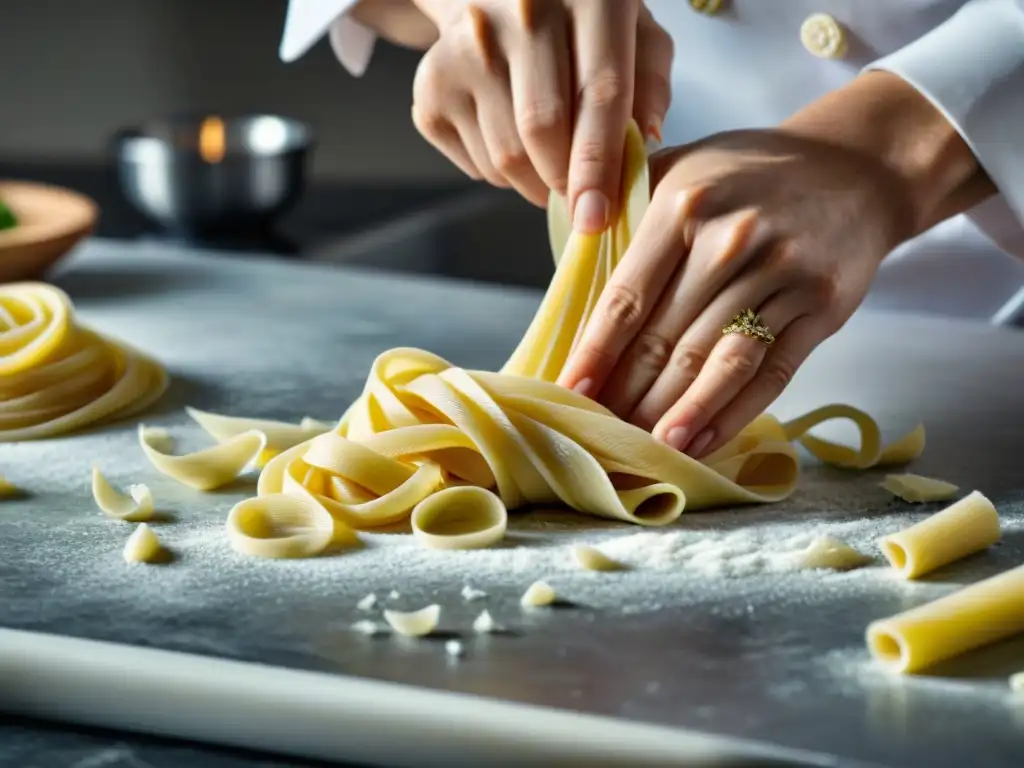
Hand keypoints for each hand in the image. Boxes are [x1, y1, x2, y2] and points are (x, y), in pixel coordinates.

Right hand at [409, 0, 672, 230]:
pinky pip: (475, 165)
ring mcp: (467, 48)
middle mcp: (520, 12)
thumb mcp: (634, 33)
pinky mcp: (432, 86)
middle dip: (565, 182)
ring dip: (534, 183)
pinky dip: (501, 174)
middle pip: (542, 132)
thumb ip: (649, 82)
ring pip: (505, 158)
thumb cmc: (576, 25)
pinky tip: (510, 138)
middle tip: (578, 196)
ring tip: (548, 161)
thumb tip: (643, 144)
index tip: (598, 215)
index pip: (598, 92)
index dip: (600, 163)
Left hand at [554, 71, 985, 458]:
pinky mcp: (820, 308)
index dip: (596, 352)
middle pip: (668, 337)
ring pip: (717, 362)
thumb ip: (624, 209)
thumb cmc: (749, 175)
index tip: (569, 390)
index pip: (628, 296)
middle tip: (601, 430)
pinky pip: (769, 373)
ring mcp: (782, 275)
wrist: (854, 167)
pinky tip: (702, 440)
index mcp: (684, 205)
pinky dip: (733, 413)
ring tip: (646, 448)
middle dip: (628, 392)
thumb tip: (569, 272)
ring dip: (678, 412)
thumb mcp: (682, 168)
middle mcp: (732, 241)